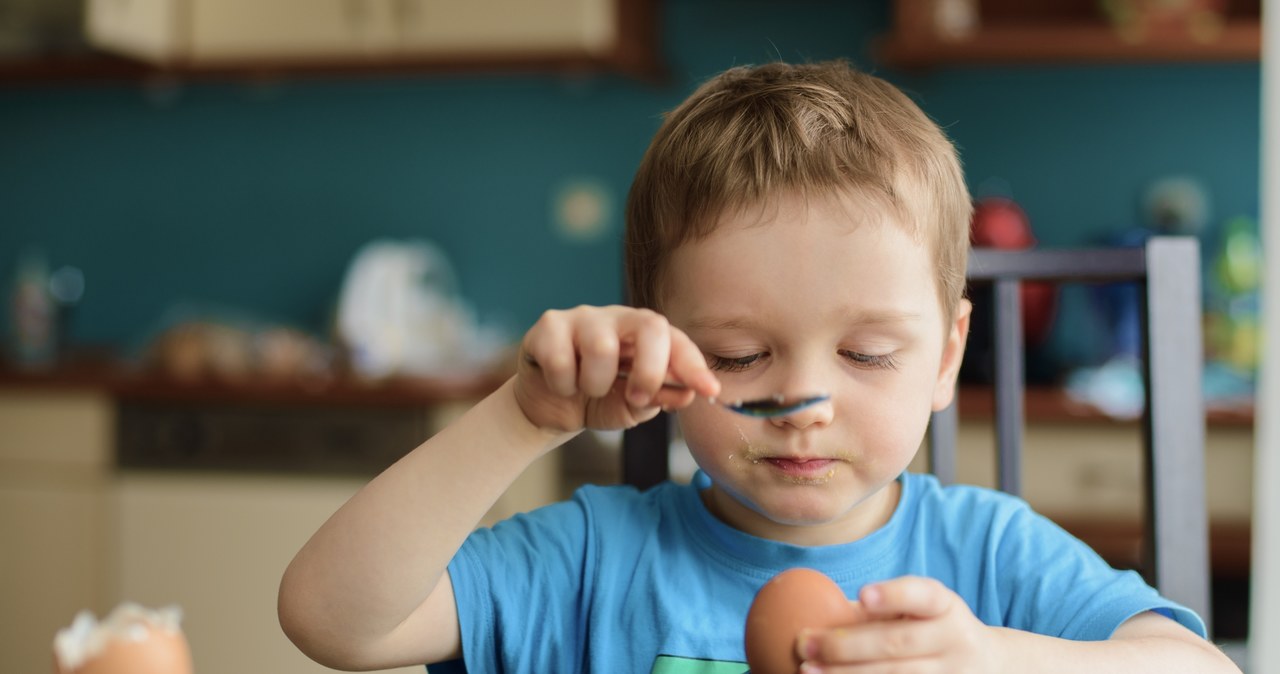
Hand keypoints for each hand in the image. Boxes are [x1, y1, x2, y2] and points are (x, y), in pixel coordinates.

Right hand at [514, 305, 719, 432]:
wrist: (548, 408)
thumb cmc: (596, 400)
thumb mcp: (632, 407)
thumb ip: (659, 398)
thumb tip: (688, 392)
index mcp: (644, 336)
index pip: (677, 341)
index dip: (695, 365)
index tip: (710, 390)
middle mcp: (617, 319)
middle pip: (649, 326)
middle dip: (650, 370)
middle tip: (636, 399)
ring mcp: (582, 318)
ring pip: (601, 347)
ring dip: (595, 384)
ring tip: (586, 389)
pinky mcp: (549, 326)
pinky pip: (562, 360)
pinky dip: (564, 385)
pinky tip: (561, 383)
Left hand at [796, 576, 1000, 673]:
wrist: (987, 665)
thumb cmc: (928, 628)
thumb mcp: (916, 610)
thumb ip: (876, 609)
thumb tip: (811, 608)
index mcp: (944, 605)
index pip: (922, 595)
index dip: (893, 595)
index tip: (863, 596)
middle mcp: (954, 639)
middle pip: (897, 642)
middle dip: (845, 645)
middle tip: (804, 643)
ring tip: (808, 669)